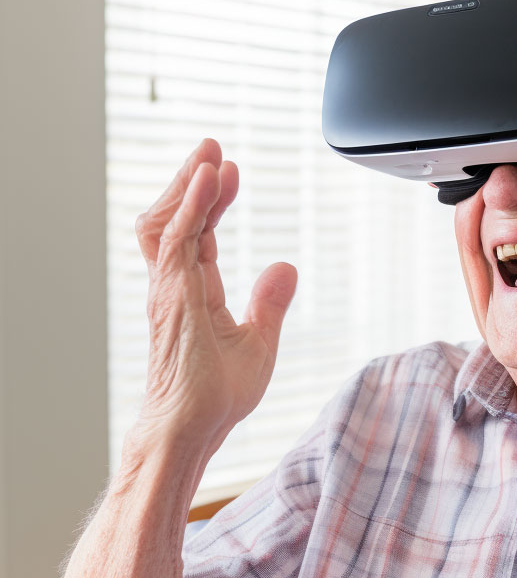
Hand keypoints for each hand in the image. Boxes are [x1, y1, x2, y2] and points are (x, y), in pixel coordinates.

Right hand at [133, 139, 297, 453]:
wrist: (194, 428)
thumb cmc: (217, 396)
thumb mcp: (259, 341)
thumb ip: (270, 303)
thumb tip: (286, 268)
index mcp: (194, 292)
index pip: (199, 233)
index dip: (211, 201)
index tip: (229, 174)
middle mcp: (175, 285)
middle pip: (176, 218)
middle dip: (193, 180)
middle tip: (213, 148)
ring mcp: (170, 289)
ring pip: (168, 221)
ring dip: (188, 185)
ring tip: (209, 154)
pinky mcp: (173, 296)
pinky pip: (178, 239)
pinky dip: (191, 206)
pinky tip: (206, 180)